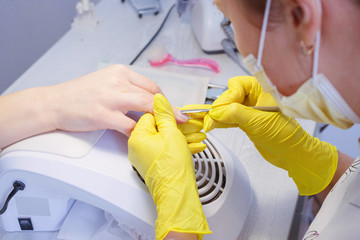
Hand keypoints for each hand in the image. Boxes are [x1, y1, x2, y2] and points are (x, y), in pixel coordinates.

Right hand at [49, 65, 188, 135]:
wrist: (54, 102)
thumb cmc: (79, 95)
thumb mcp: (106, 83)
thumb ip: (126, 90)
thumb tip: (146, 102)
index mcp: (120, 72)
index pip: (151, 85)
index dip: (165, 99)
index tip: (171, 110)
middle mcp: (118, 81)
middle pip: (152, 95)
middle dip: (169, 109)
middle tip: (181, 121)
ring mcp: (111, 97)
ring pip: (145, 106)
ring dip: (161, 119)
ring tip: (171, 129)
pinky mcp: (103, 114)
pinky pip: (129, 125)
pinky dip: (140, 132)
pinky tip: (146, 138)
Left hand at [128, 94, 210, 239]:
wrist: (177, 194)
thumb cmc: (172, 168)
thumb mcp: (171, 134)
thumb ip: (165, 114)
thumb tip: (158, 99)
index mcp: (137, 137)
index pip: (150, 115)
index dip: (167, 114)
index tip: (178, 115)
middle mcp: (137, 147)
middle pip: (158, 127)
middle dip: (178, 126)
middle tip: (191, 125)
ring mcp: (145, 156)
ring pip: (165, 139)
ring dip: (182, 137)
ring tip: (198, 136)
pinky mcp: (154, 164)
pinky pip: (166, 150)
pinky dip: (179, 147)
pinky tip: (194, 145)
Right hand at [204, 76, 337, 194]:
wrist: (291, 154)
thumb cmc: (284, 135)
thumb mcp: (257, 122)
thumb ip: (234, 114)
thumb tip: (215, 112)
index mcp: (263, 89)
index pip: (238, 84)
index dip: (229, 95)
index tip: (222, 109)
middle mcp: (256, 96)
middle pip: (230, 96)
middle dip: (220, 107)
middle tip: (211, 119)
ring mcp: (250, 109)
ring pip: (228, 107)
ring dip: (218, 115)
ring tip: (209, 124)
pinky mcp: (246, 121)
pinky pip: (229, 117)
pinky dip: (221, 121)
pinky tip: (213, 125)